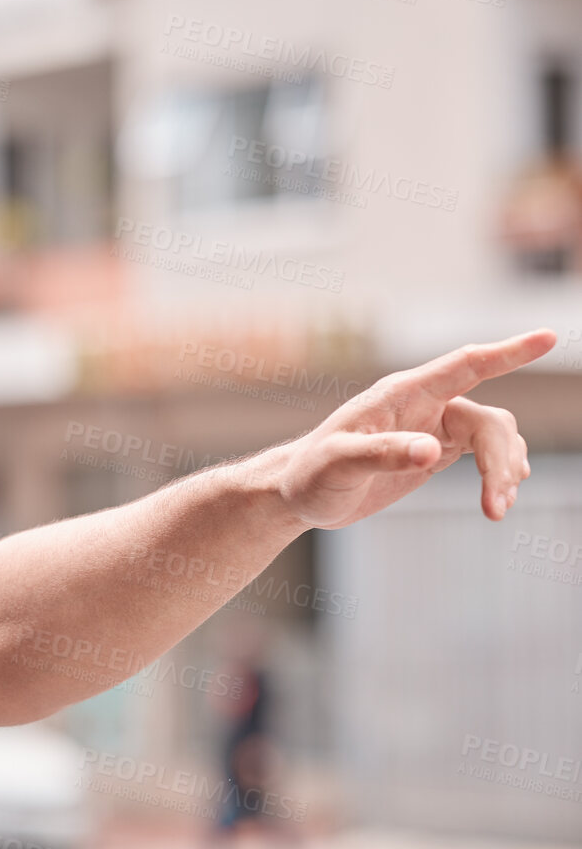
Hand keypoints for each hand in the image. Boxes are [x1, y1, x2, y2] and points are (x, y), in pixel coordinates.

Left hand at [271, 330, 553, 529]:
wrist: (299, 494)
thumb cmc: (311, 475)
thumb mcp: (337, 465)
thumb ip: (380, 453)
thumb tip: (430, 450)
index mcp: (401, 395)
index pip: (464, 365)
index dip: (507, 353)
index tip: (549, 338)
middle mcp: (424, 404)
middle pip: (489, 420)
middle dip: (501, 460)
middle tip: (496, 505)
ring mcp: (433, 426)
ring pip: (494, 437)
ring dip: (504, 472)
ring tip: (496, 510)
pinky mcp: (436, 450)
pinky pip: (486, 452)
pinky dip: (499, 474)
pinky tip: (499, 499)